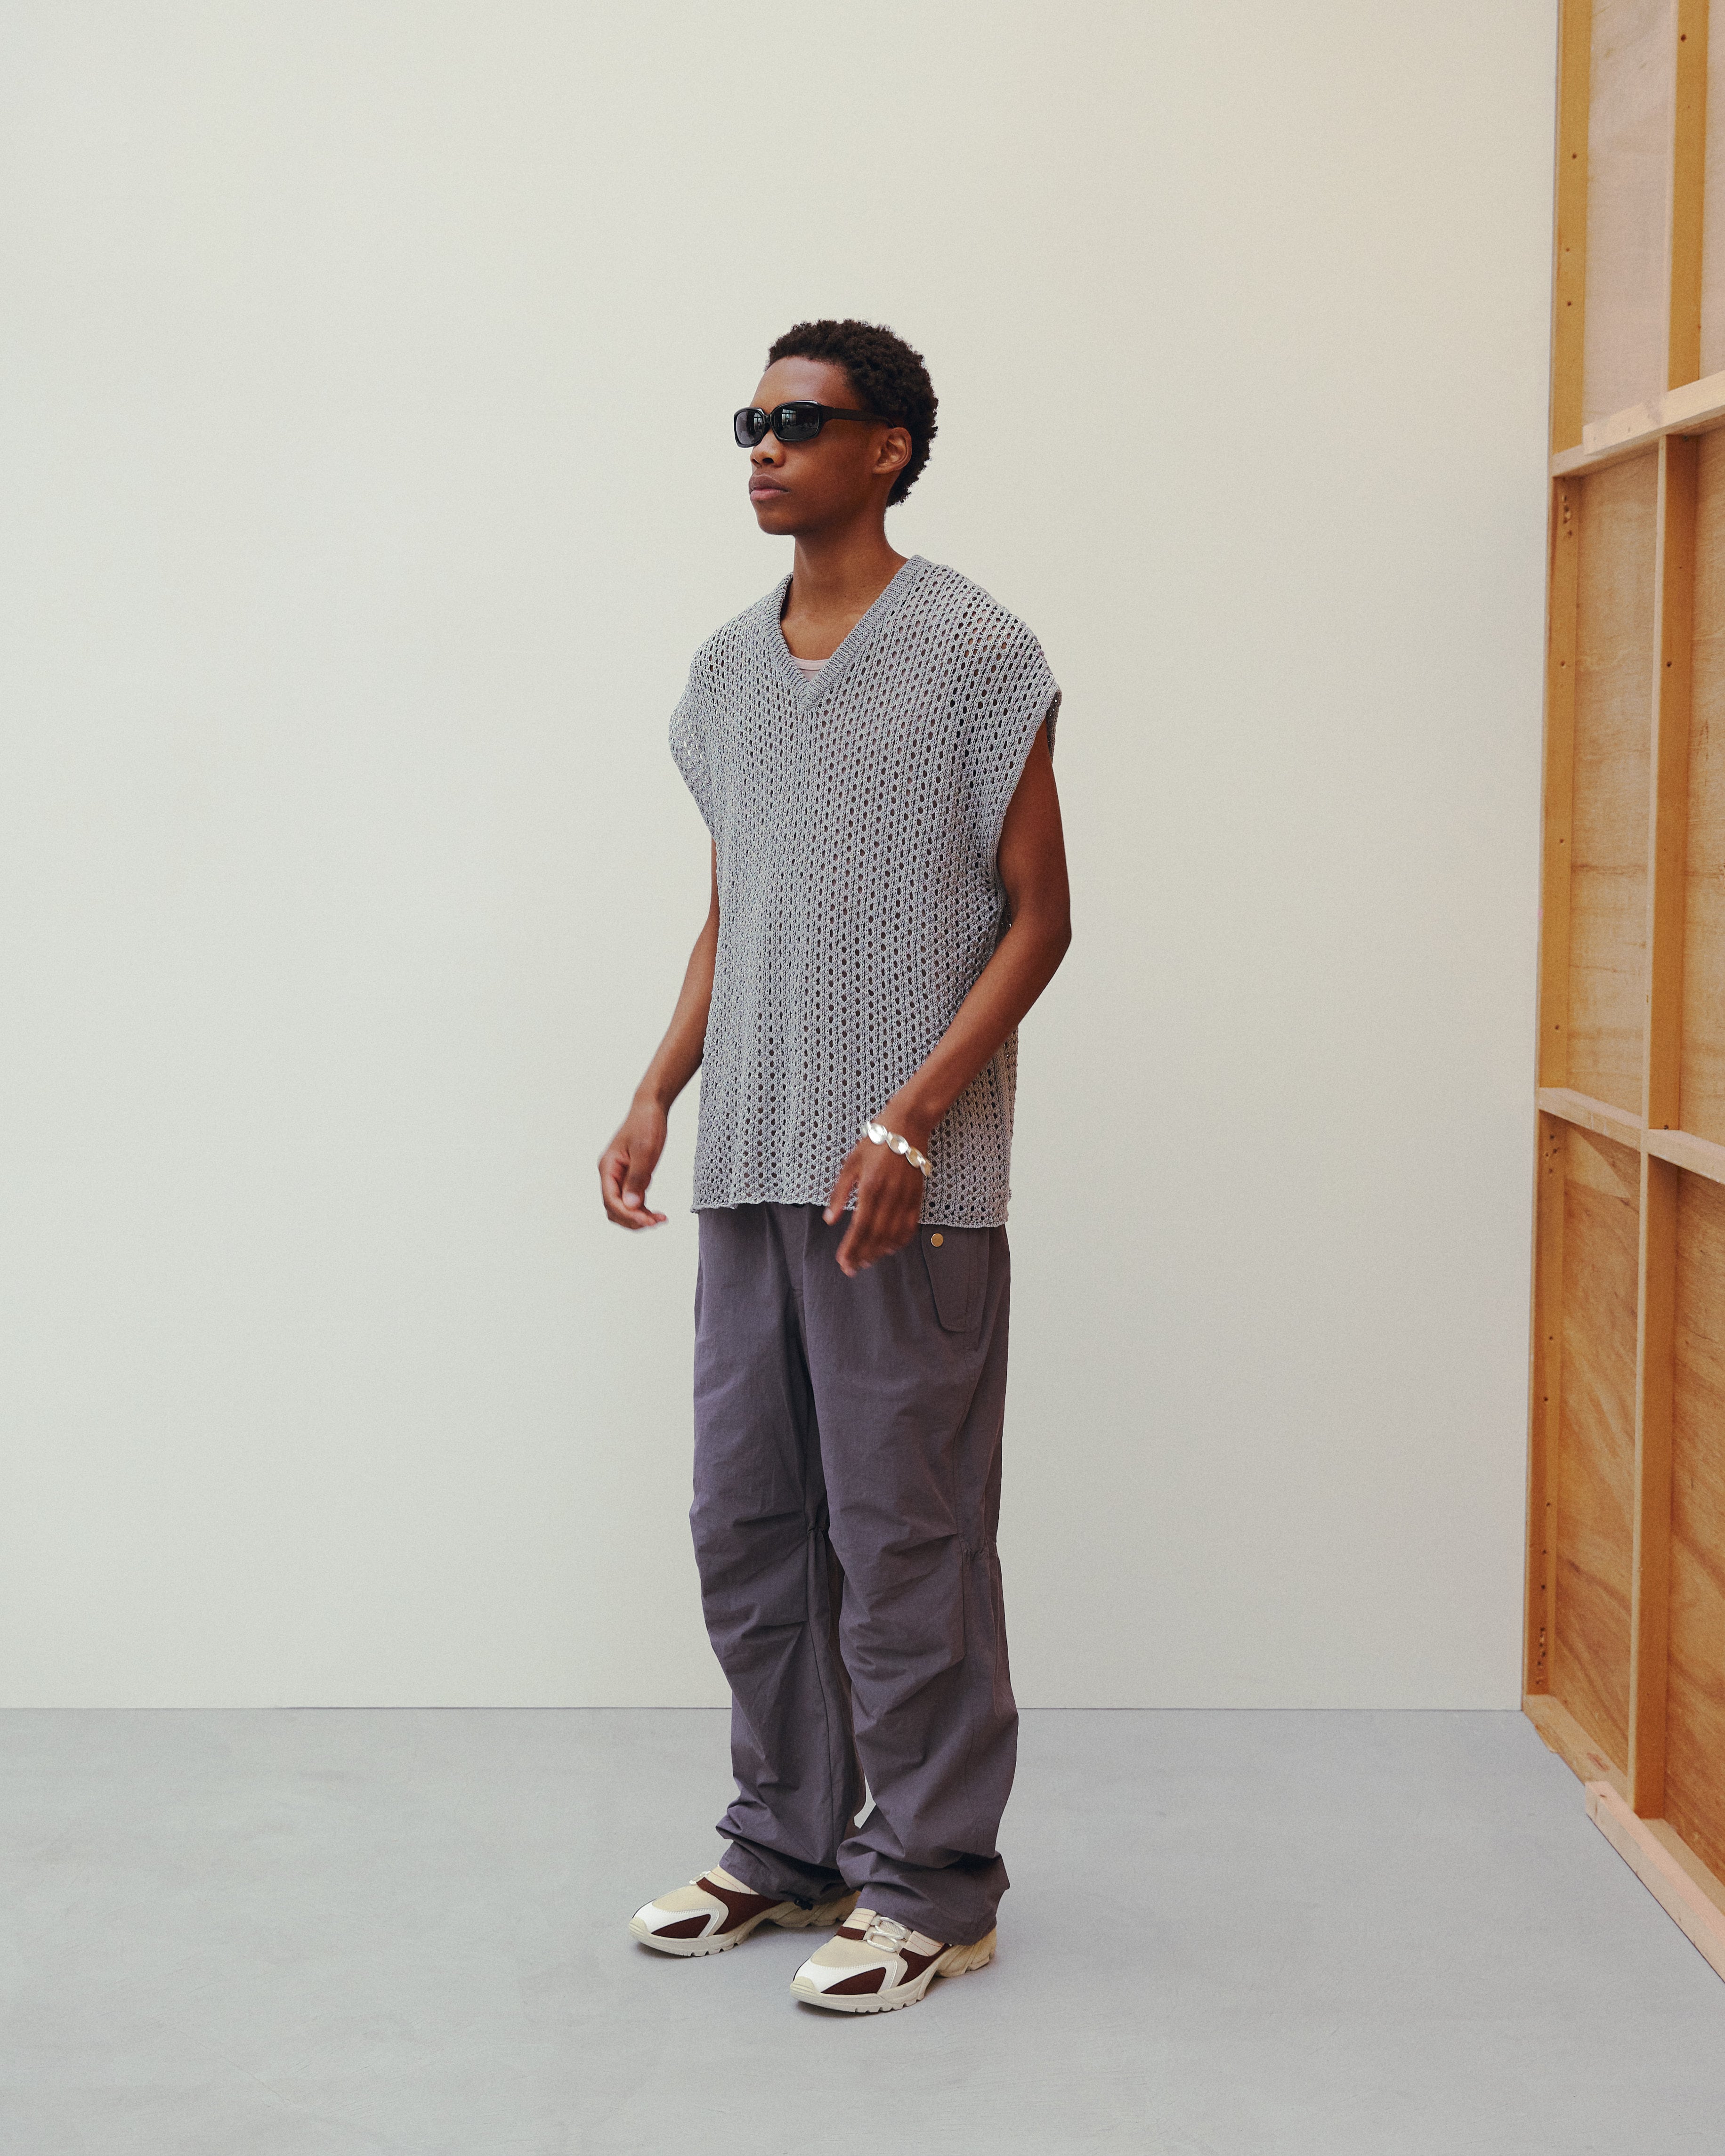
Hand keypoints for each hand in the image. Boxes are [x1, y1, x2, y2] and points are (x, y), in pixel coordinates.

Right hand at [599, 1100, 669, 1227]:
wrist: (650, 1109)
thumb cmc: (646, 1125)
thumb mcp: (644, 1152)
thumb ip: (636, 1179)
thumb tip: (630, 1206)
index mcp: (608, 1167)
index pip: (611, 1200)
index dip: (628, 1214)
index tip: (649, 1221)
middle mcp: (609, 1174)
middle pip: (613, 1208)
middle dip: (632, 1219)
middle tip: (657, 1222)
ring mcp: (619, 1177)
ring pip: (622, 1207)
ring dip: (638, 1217)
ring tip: (660, 1220)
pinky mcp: (630, 1177)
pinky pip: (631, 1200)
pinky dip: (642, 1209)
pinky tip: (656, 1213)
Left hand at [823, 1109, 930, 1275]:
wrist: (907, 1126)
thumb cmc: (875, 1143)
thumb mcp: (850, 1164)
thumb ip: (840, 1193)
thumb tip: (830, 1219)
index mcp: (870, 1188)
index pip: (860, 1227)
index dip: (851, 1248)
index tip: (843, 1262)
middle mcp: (890, 1197)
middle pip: (876, 1236)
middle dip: (863, 1255)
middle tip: (852, 1268)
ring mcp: (906, 1198)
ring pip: (893, 1235)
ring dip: (879, 1252)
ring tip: (867, 1261)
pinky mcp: (917, 1197)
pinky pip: (910, 1226)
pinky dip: (900, 1241)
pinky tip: (889, 1248)